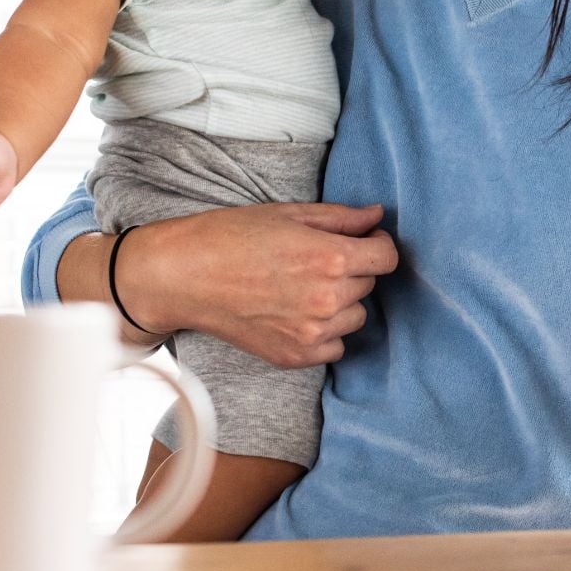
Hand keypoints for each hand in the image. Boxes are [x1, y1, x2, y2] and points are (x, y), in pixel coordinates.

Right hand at [113, 203, 398, 367]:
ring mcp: (313, 332)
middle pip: (369, 284)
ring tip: (302, 287)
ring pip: (355, 316)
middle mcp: (328, 298)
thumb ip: (340, 218)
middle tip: (314, 260)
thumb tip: (376, 216)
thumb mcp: (288, 214)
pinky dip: (324, 333)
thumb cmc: (230, 236)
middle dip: (352, 269)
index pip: (387, 257)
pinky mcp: (296, 356)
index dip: (377, 244)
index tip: (363, 240)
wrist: (183, 276)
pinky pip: (335, 346)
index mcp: (330, 258)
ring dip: (341, 302)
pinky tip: (296, 313)